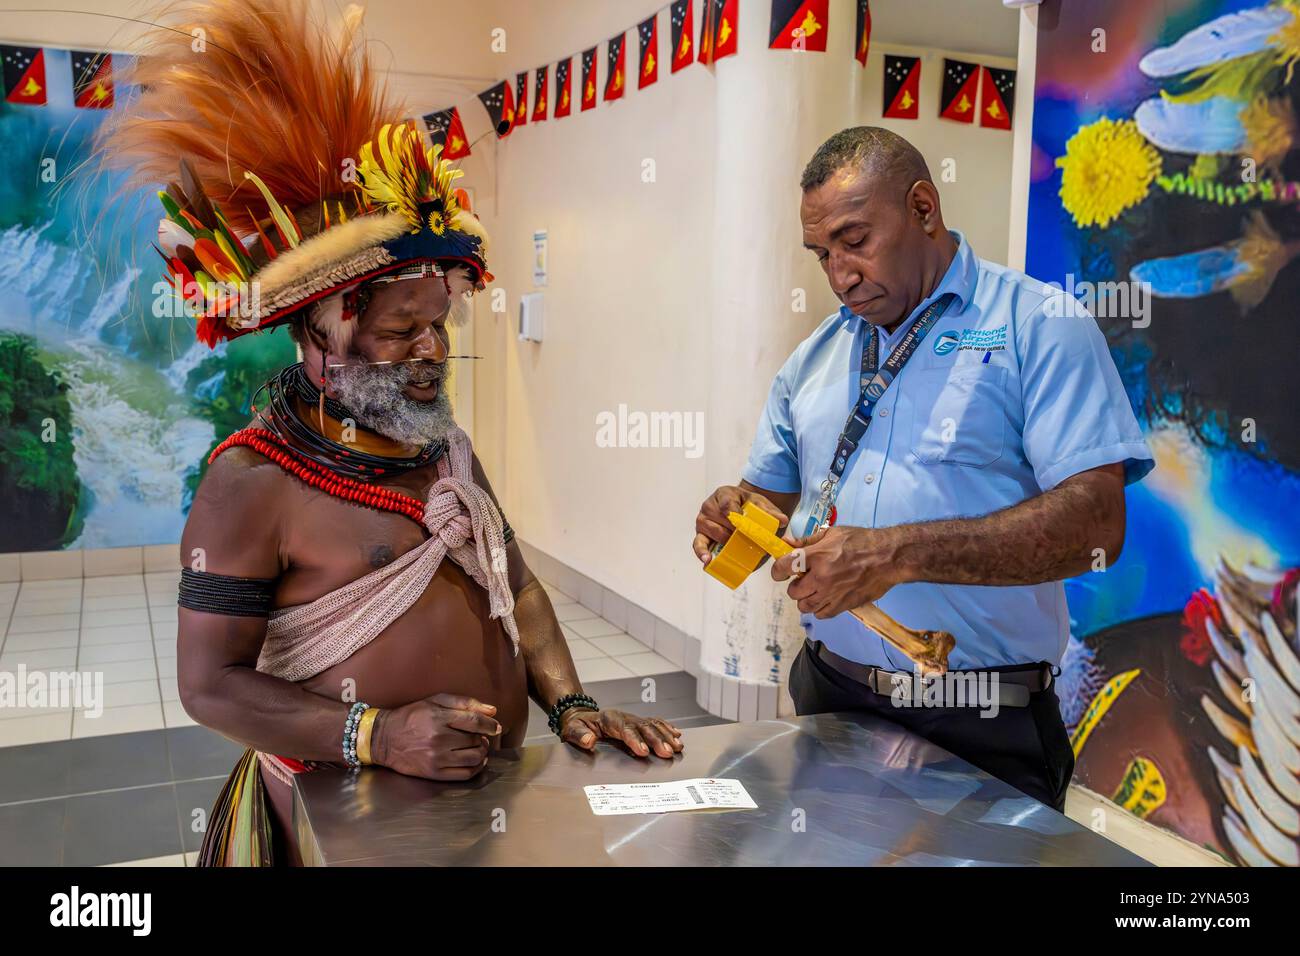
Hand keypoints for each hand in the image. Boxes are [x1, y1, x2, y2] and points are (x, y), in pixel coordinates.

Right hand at [372, 692, 501, 780]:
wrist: (384, 738)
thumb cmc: (411, 716)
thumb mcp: (435, 700)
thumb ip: (464, 703)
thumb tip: (491, 710)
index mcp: (439, 718)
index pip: (475, 722)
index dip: (490, 725)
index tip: (495, 727)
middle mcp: (439, 739)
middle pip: (476, 741)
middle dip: (483, 738)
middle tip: (481, 736)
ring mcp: (437, 758)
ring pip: (474, 758)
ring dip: (482, 752)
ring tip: (478, 747)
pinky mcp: (434, 773)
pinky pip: (465, 774)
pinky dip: (476, 768)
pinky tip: (475, 761)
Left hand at [559, 707, 683, 758]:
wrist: (580, 717)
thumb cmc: (577, 726)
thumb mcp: (571, 730)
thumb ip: (578, 735)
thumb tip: (588, 741)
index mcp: (609, 719)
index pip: (624, 728)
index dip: (635, 739)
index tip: (643, 751)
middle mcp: (624, 717)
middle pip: (643, 727)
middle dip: (656, 740)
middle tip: (667, 753)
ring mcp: (632, 719)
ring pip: (652, 725)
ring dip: (665, 736)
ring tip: (677, 747)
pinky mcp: (637, 723)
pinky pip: (655, 722)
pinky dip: (666, 728)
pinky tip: (676, 735)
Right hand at [692, 485, 786, 565]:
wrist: (744, 512)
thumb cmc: (750, 507)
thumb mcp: (762, 506)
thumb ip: (771, 512)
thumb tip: (782, 521)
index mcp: (724, 494)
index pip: (726, 503)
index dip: (732, 512)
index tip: (739, 521)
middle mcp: (709, 506)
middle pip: (718, 519)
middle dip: (732, 530)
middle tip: (746, 538)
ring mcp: (703, 521)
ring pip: (711, 532)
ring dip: (724, 541)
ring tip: (736, 547)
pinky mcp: (701, 536)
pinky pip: (698, 544)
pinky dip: (702, 552)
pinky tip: (708, 560)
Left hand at [770, 525, 911, 618]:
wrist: (888, 558)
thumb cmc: (862, 542)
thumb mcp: (832, 533)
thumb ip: (806, 541)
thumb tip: (785, 543)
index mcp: (817, 556)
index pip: (784, 566)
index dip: (778, 570)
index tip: (780, 572)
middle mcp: (822, 577)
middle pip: (793, 591)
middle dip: (795, 585)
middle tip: (804, 579)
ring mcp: (832, 594)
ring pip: (804, 606)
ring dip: (806, 598)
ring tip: (815, 589)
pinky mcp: (843, 605)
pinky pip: (821, 614)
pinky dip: (820, 608)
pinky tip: (826, 597)